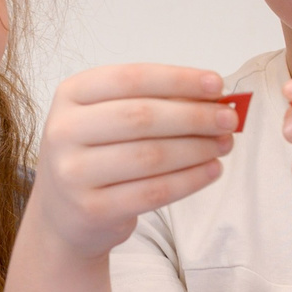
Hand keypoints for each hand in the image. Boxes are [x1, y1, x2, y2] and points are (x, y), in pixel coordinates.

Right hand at [23, 64, 235, 256]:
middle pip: (141, 117)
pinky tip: (211, 170)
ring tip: (224, 144)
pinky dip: (190, 180)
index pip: (130, 78)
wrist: (63, 213)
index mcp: (70, 95)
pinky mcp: (92, 209)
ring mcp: (73, 173)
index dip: (177, 79)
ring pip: (151, 156)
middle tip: (229, 119)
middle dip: (194, 116)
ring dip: (197, 148)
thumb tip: (212, 99)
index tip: (217, 85)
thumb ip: (152, 103)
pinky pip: (153, 192)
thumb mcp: (107, 118)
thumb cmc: (95, 154)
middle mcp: (64, 131)